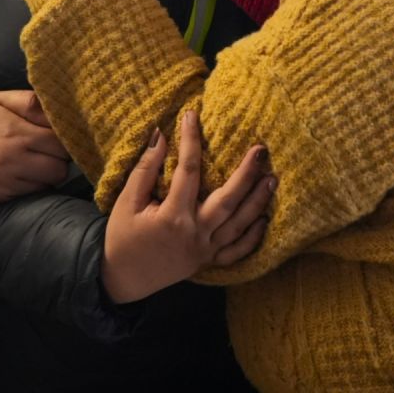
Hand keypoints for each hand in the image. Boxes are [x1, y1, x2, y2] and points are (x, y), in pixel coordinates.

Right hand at [0, 90, 69, 207]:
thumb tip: (55, 107)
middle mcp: (16, 162)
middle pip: (58, 169)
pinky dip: (25, 186)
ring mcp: (6, 184)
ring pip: (44, 186)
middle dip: (56, 159)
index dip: (62, 139)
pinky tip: (13, 173)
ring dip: (42, 175)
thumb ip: (26, 101)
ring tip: (29, 162)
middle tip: (44, 150)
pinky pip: (24, 196)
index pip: (61, 144)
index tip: (54, 135)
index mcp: (18, 134)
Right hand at [100, 110, 274, 303]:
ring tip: (272, 178)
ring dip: (258, 201)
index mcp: (173, 216)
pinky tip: (264, 219)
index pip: (188, 171)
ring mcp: (204, 251)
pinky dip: (253, 237)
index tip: (193, 115)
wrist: (121, 278)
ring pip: (239, 226)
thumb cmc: (121, 236)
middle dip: (247, 174)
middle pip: (228, 200)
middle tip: (261, 150)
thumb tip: (160, 135)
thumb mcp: (127, 200)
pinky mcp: (207, 263)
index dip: (191, 140)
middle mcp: (195, 233)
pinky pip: (237, 252)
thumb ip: (146, 168)